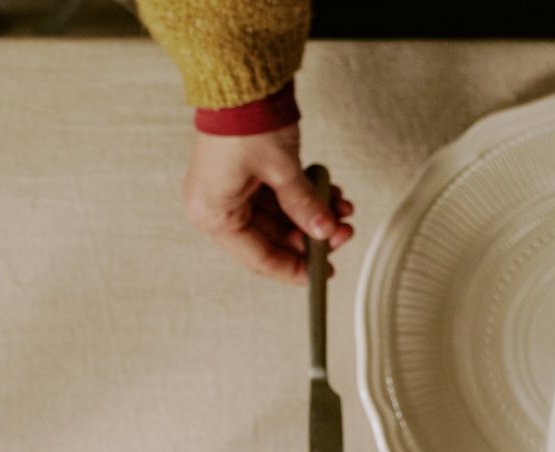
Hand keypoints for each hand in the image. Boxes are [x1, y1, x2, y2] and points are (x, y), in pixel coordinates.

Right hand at [183, 125, 354, 284]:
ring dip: (311, 213)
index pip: (259, 258)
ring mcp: (232, 189)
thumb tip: (324, 231)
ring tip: (339, 208)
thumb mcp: (282, 171)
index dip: (294, 268)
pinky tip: (326, 191)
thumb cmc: (244, 120)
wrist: (241, 76)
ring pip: (280, 216)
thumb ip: (304, 205)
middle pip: (272, 238)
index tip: (321, 272)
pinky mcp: (246, 173)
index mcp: (214, 215)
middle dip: (310, 234)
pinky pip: (278, 195)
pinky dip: (303, 195)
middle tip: (340, 232)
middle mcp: (218, 206)